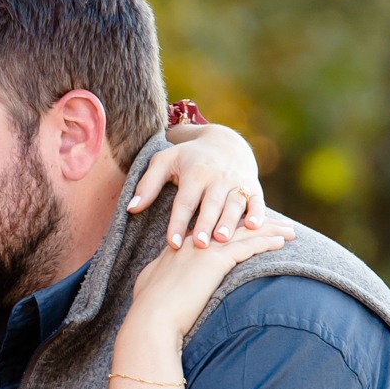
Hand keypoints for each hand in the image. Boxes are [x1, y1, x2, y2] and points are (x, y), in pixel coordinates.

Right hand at [125, 220, 295, 344]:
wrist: (150, 320)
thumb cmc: (146, 313)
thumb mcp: (148, 289)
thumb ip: (158, 280)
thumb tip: (157, 286)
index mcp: (177, 249)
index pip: (210, 231)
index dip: (229, 228)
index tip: (244, 226)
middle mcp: (192, 243)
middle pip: (230, 226)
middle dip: (254, 223)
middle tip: (275, 221)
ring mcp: (204, 249)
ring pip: (243, 232)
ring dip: (268, 229)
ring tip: (288, 230)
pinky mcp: (216, 261)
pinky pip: (248, 246)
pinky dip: (266, 242)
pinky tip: (282, 241)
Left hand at [129, 124, 263, 250]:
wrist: (224, 142)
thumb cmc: (187, 158)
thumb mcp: (164, 162)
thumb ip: (147, 185)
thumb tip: (131, 209)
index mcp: (194, 173)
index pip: (184, 201)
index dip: (178, 223)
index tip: (172, 244)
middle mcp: (217, 178)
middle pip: (210, 204)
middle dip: (205, 224)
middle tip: (199, 245)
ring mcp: (237, 182)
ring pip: (234, 203)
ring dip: (230, 221)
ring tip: (222, 239)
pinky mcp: (253, 187)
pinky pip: (257, 201)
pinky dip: (258, 213)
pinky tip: (255, 227)